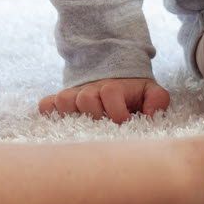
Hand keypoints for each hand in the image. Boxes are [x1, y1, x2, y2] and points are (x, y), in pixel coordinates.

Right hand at [38, 76, 170, 123]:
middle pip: (85, 100)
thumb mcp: (151, 92)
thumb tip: (150, 116)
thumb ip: (157, 100)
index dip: (118, 115)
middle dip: (96, 117)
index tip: (126, 125)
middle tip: (105, 128)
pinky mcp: (60, 100)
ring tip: (85, 127)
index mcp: (113, 86)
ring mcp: (74, 94)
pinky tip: (60, 124)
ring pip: (64, 101)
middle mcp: (91, 88)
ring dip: (73, 115)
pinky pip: (46, 105)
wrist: (114, 75)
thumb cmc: (134, 92)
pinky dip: (49, 114)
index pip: (110, 96)